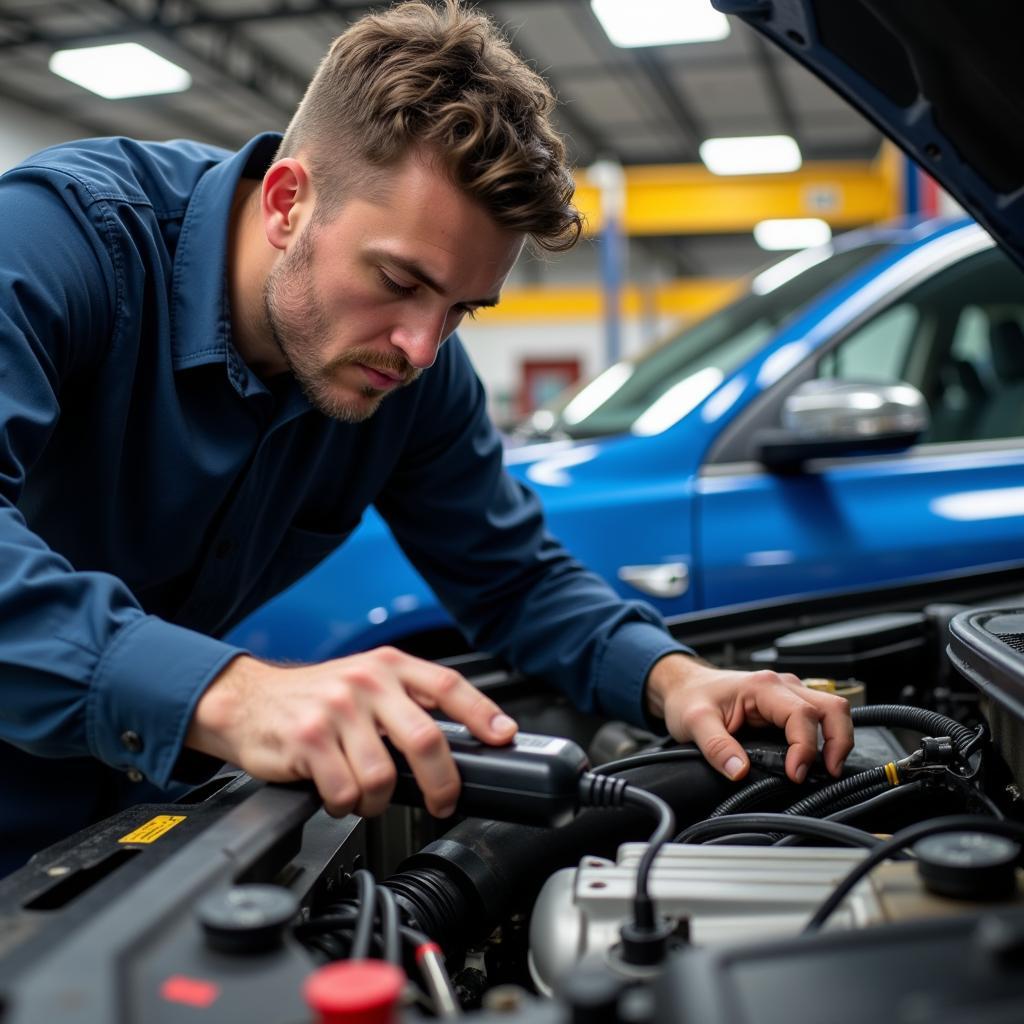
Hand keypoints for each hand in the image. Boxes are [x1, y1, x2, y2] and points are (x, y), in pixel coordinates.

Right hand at [184, 648, 516, 817]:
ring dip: (378, 800)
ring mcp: (337, 710)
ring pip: (383, 777)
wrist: (248, 700)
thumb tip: (460, 741)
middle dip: (443, 782)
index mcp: (388, 666)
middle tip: (442, 801)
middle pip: (426, 739)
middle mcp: (367, 682)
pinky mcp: (308, 739)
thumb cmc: (314, 697)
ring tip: (365, 794)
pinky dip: (345, 805)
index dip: (482, 712)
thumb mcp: (366, 682)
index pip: (448, 685)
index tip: (504, 737)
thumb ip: (407, 703)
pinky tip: (336, 792)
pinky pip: (345, 792)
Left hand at [645, 653, 852, 783]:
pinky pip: (819, 716)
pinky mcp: (787, 703)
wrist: (684, 685)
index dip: (805, 747)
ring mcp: (788, 693)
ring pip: (831, 709)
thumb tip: (739, 770)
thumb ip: (716, 747)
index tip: (795, 774)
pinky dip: (826, 736)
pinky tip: (816, 758)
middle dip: (838, 741)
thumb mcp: (694, 723)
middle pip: (831, 707)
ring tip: (828, 768)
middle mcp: (781, 685)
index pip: (802, 714)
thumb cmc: (690, 698)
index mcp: (762, 686)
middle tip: (830, 772)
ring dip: (837, 738)